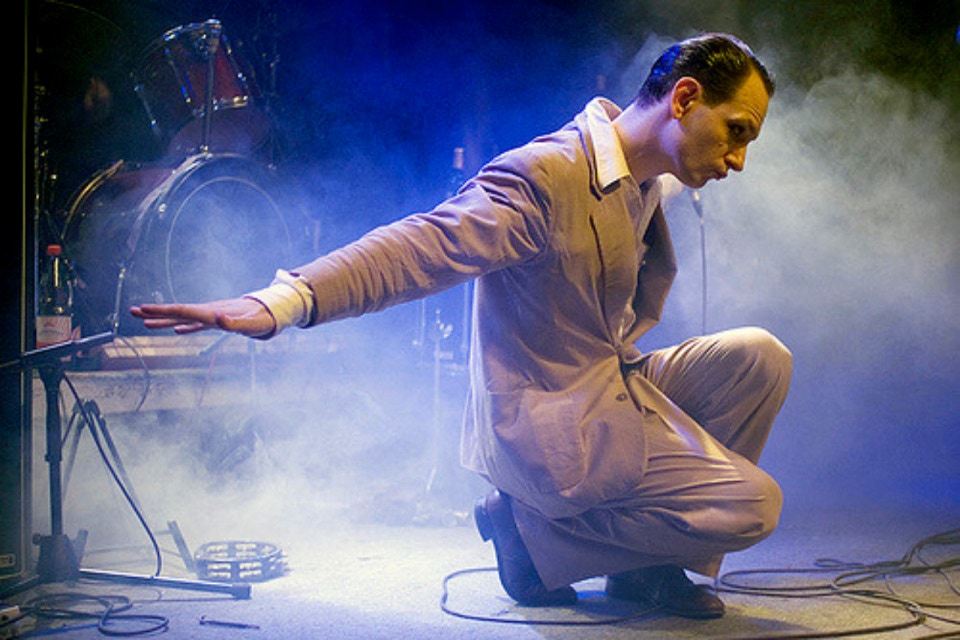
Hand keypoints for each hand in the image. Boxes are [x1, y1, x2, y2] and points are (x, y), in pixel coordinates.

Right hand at [130, 297, 275, 337]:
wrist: (271, 312)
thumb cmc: (261, 320)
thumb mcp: (250, 324)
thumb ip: (234, 324)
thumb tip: (217, 319)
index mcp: (211, 312)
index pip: (182, 310)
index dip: (162, 311)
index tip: (144, 310)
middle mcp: (208, 312)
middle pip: (177, 312)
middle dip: (155, 312)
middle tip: (132, 310)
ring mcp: (211, 316)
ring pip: (182, 318)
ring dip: (164, 320)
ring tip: (144, 322)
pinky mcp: (217, 322)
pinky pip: (195, 324)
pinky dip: (183, 326)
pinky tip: (175, 330)